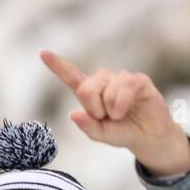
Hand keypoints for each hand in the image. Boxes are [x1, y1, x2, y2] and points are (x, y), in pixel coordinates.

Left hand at [40, 52, 189, 175]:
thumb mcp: (99, 134)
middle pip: (86, 88)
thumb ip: (86, 126)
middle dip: (94, 108)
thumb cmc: (121, 132)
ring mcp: (121, 78)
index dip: (57, 65)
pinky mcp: (138, 80)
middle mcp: (104, 81)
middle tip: (105, 117)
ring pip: (106, 89)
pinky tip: (124, 110)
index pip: (71, 76)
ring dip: (110, 109)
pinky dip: (121, 104)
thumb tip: (73, 114)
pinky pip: (125, 87)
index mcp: (89, 92)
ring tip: (118, 114)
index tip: (43, 53)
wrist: (147, 136)